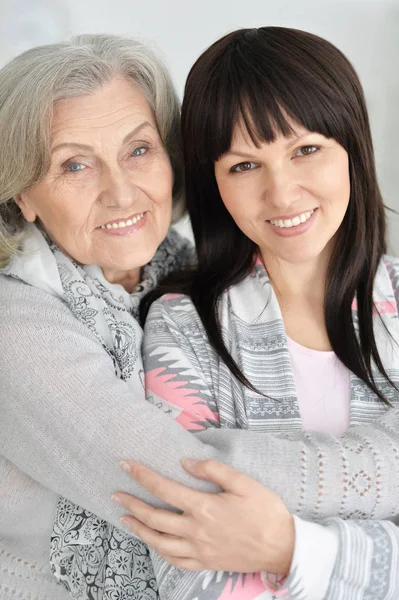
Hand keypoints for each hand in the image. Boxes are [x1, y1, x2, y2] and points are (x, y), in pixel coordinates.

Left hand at [112, 458, 294, 573]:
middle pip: (154, 517)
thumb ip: (213, 470)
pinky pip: (175, 561)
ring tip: (125, 518)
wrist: (283, 547)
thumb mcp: (243, 483)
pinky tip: (153, 543)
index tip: (126, 466)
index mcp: (204, 507)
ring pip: (159, 542)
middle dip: (132, 503)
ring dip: (139, 530)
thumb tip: (186, 463)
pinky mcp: (206, 563)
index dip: (142, 476)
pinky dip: (159, 551)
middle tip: (116, 493)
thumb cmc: (265, 511)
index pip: (164, 489)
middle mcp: (196, 530)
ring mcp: (199, 550)